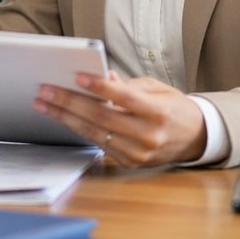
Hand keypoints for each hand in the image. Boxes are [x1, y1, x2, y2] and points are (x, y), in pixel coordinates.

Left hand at [33, 71, 206, 168]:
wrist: (194, 138)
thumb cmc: (173, 107)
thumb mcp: (157, 88)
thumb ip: (128, 84)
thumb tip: (102, 75)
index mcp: (158, 112)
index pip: (124, 98)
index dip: (99, 87)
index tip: (77, 76)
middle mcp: (148, 135)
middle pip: (102, 116)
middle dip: (69, 102)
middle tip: (45, 91)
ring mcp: (138, 152)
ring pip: (95, 132)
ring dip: (65, 117)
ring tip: (44, 104)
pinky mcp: (130, 162)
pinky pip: (99, 143)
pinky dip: (79, 129)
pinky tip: (63, 117)